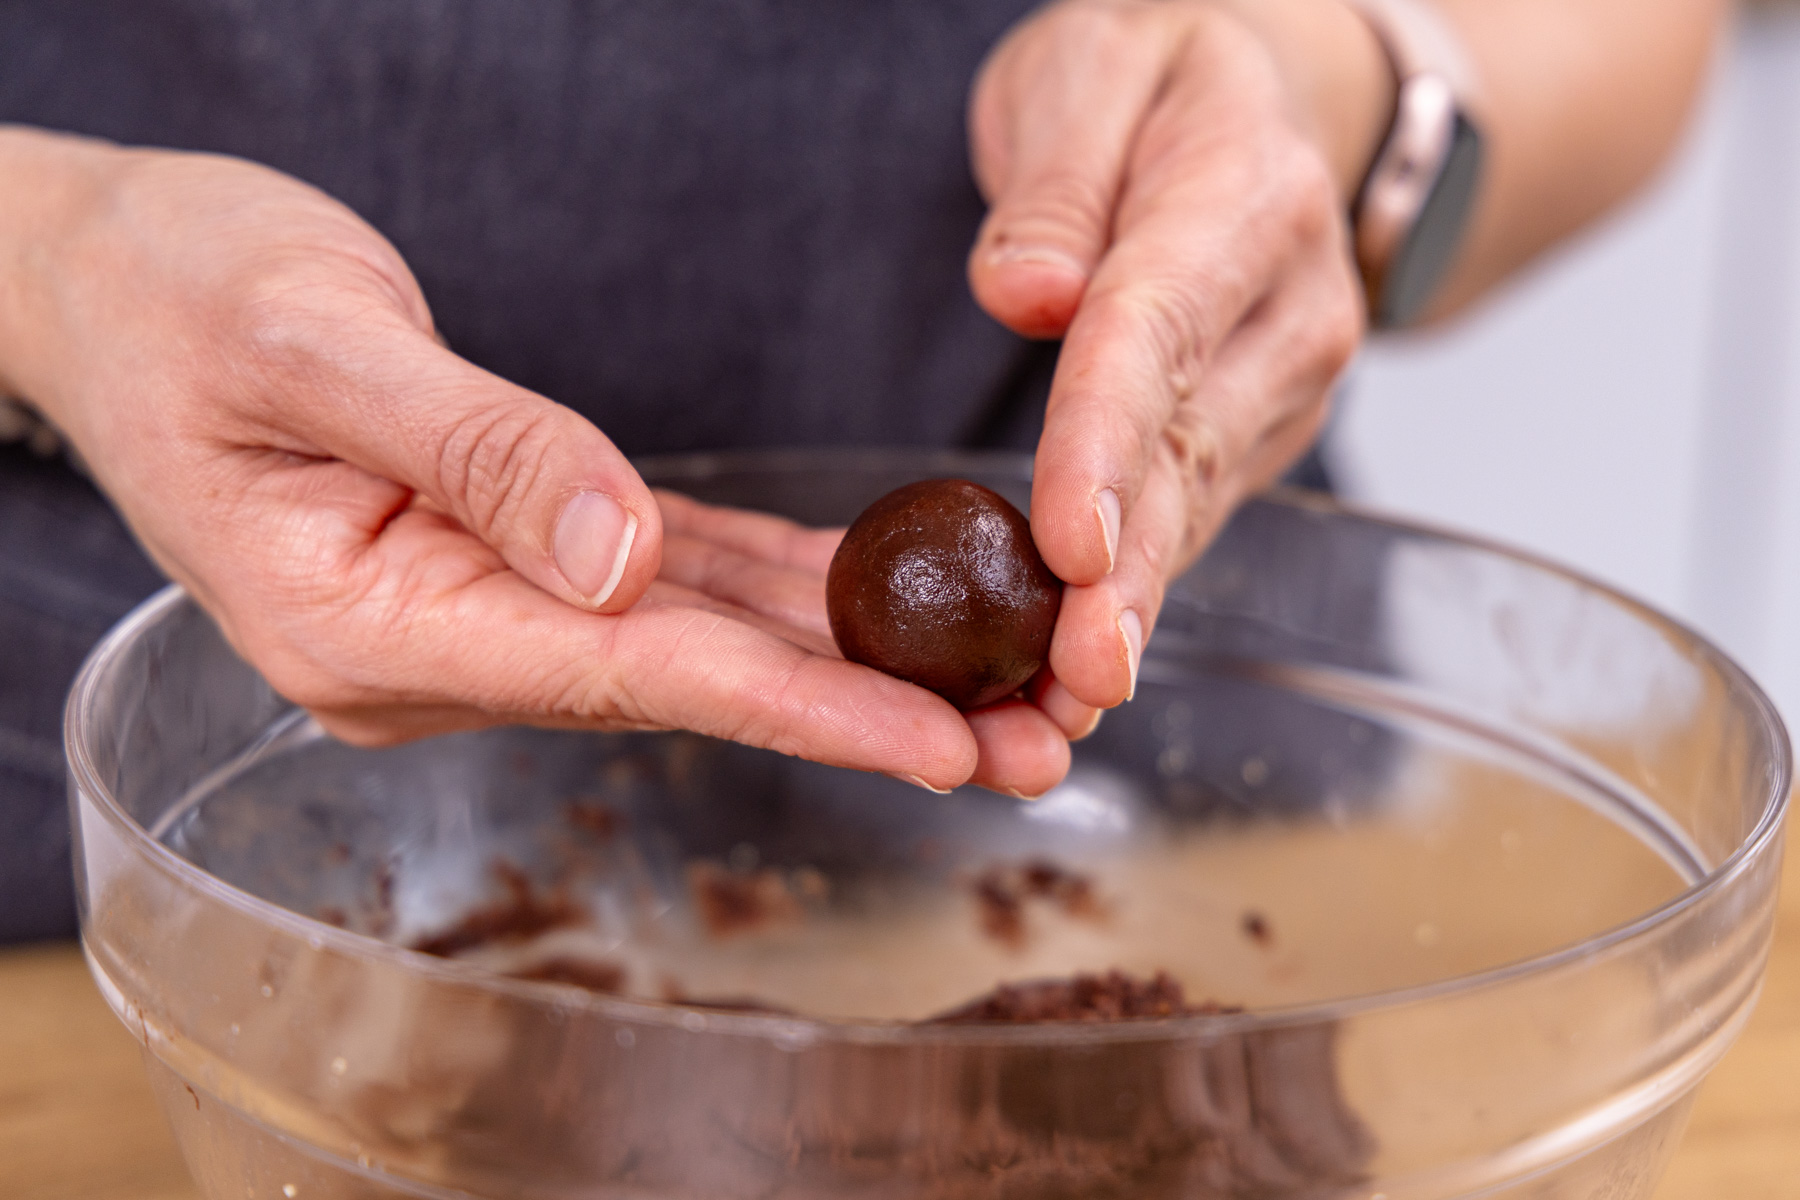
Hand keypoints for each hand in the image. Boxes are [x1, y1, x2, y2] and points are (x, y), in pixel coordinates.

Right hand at [0, 130, 1079, 794]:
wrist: (114, 282)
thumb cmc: (179, 294)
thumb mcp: (307, 346)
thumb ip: (470, 450)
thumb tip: (617, 553)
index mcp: (373, 624)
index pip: (627, 676)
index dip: (796, 705)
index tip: (940, 741)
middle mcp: (444, 645)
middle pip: (690, 686)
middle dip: (868, 714)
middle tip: (1040, 745)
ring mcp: (486, 608)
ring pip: (701, 641)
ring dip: (853, 663)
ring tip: (1010, 689)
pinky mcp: (521, 552)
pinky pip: (675, 579)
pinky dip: (784, 589)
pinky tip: (888, 593)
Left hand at [968, 0, 1391, 705]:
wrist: (1262, 105)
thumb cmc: (1152, 82)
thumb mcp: (1088, 68)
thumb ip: (1057, 177)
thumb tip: (1029, 293)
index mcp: (1238, 193)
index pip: (1155, 332)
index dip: (1105, 445)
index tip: (1067, 542)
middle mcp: (1284, 304)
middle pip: (1189, 449)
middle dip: (1130, 573)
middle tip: (1077, 676)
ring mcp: (1281, 379)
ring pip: (1197, 505)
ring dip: (1134, 608)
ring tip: (1066, 706)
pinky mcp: (1254, 429)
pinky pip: (1190, 513)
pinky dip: (1138, 592)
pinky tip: (1085, 668)